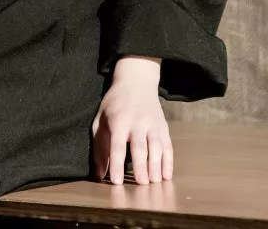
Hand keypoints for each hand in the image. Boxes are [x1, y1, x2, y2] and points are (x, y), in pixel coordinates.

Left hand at [91, 56, 171, 184]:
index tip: (116, 182)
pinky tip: (167, 175)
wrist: (136, 81)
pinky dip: (168, 161)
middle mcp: (137, 122)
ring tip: (155, 182)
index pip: (117, 145)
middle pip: (140, 147)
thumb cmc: (114, 104)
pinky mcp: (163, 126)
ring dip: (156, 166)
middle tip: (141, 185)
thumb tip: (99, 174)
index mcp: (119, 121)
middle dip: (141, 167)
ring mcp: (153, 124)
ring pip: (156, 147)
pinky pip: (167, 146)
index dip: (116, 164)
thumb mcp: (100, 120)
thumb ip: (99, 146)